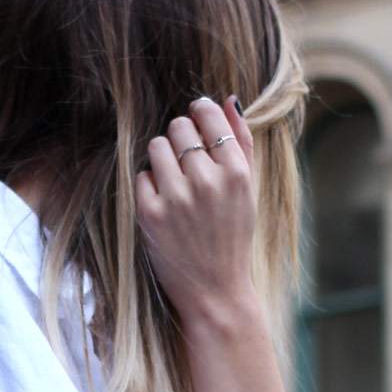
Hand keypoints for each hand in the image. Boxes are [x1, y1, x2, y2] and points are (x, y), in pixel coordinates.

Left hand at [135, 94, 257, 328]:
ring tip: (174, 181)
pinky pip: (141, 176)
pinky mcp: (150, 214)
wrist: (216, 291)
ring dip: (162, 158)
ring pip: (157, 146)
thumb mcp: (249, 190)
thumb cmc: (233, 237)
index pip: (207, 115)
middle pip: (178, 127)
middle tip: (185, 161)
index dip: (199, 112)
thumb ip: (241, 142)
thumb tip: (229, 99)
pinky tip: (164, 203)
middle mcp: (207, 181)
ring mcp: (176, 198)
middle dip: (180, 138)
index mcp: (236, 172)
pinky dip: (150, 186)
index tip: (196, 118)